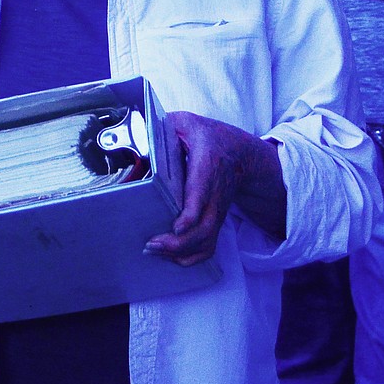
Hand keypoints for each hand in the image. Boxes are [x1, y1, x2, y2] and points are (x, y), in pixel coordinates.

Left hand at [145, 111, 285, 266]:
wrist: (243, 153)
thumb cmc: (209, 136)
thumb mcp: (188, 123)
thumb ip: (166, 125)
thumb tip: (140, 133)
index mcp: (207, 166)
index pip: (202, 195)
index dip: (191, 215)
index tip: (176, 227)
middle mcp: (215, 193)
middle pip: (204, 227)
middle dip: (179, 242)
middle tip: (151, 245)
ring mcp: (218, 208)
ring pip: (208, 240)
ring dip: (183, 252)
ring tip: (155, 251)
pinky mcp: (216, 218)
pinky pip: (211, 244)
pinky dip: (195, 257)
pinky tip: (174, 260)